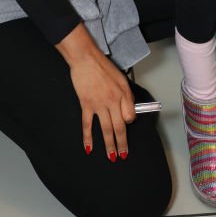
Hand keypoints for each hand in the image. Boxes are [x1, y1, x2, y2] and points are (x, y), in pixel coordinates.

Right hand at [57, 23, 135, 159]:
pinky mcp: (86, 105)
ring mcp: (98, 104)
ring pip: (105, 129)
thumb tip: (129, 112)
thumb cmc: (103, 66)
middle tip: (123, 155)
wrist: (85, 58)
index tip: (126, 126)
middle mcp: (112, 101)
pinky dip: (88, 138)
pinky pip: (87, 124)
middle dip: (122, 143)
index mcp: (122, 94)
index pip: (130, 116)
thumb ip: (126, 95)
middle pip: (119, 127)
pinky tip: (89, 148)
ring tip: (111, 157)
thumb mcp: (121, 78)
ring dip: (109, 145)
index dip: (129, 123)